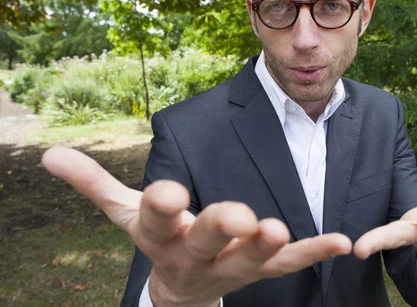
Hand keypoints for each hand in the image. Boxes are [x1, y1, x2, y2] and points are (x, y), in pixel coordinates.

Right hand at [42, 147, 351, 306]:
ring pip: (247, 259)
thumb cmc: (157, 238)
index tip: (170, 192)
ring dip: (266, 246)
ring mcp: (228, 267)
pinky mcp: (259, 273)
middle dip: (219, 226)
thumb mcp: (124, 214)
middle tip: (239, 215)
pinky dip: (312, 253)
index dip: (162, 206)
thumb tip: (49, 153)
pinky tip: (341, 242)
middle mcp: (193, 253)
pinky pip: (286, 267)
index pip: (155, 219)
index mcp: (160, 234)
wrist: (181, 289)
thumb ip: (93, 183)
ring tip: (280, 229)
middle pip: (205, 240)